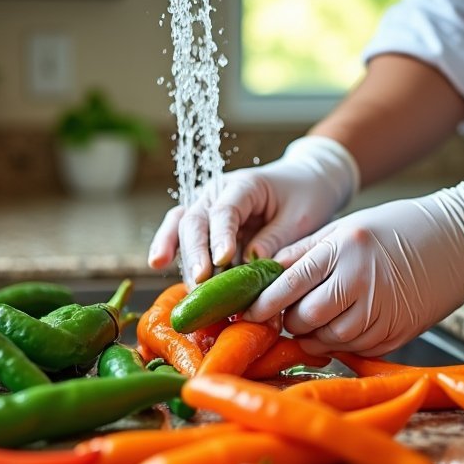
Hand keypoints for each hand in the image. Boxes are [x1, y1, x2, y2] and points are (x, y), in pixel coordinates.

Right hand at [147, 136, 359, 287]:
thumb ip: (274, 240)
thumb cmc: (305, 197)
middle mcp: (218, 192)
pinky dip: (171, 248)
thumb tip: (250, 265)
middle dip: (195, 252)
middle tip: (200, 281)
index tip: (222, 261)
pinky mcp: (206, 224)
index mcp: (244, 185)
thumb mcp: (300, 218)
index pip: (225, 212)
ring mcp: (208, 207)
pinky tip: (157, 263)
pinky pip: (183, 235)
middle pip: (196, 220)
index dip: (220, 237)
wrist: (306, 183)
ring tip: (172, 276)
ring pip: (182, 226)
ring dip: (176, 252)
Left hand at [244, 176, 463, 355]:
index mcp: (344, 248)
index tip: (247, 312)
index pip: (289, 284)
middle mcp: (361, 280)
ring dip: (313, 336)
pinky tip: (340, 328)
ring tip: (312, 322)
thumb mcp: (348, 227)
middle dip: (289, 322)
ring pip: (328, 339)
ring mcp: (381, 310)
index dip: (263, 303)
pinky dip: (339, 343)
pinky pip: (355, 348)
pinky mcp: (397, 333)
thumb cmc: (400, 227)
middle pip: (305, 318)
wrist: (462, 240)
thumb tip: (267, 272)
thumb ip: (306, 251)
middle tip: (284, 316)